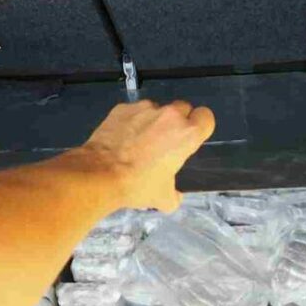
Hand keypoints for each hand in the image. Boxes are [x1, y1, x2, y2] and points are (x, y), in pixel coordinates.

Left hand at [75, 99, 214, 212]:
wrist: (99, 175)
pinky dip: (131, 121)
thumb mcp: (163, 198)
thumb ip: (175, 195)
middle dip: (177, 122)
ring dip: (153, 121)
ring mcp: (144, 108)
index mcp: (187, 134)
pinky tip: (122, 138)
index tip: (191, 136)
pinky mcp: (122, 108)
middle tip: (165, 140)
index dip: (200, 126)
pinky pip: (133, 111)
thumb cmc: (138, 185)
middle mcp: (170, 115)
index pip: (206, 117)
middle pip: (183, 109)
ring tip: (139, 141)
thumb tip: (175, 197)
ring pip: (156, 109)